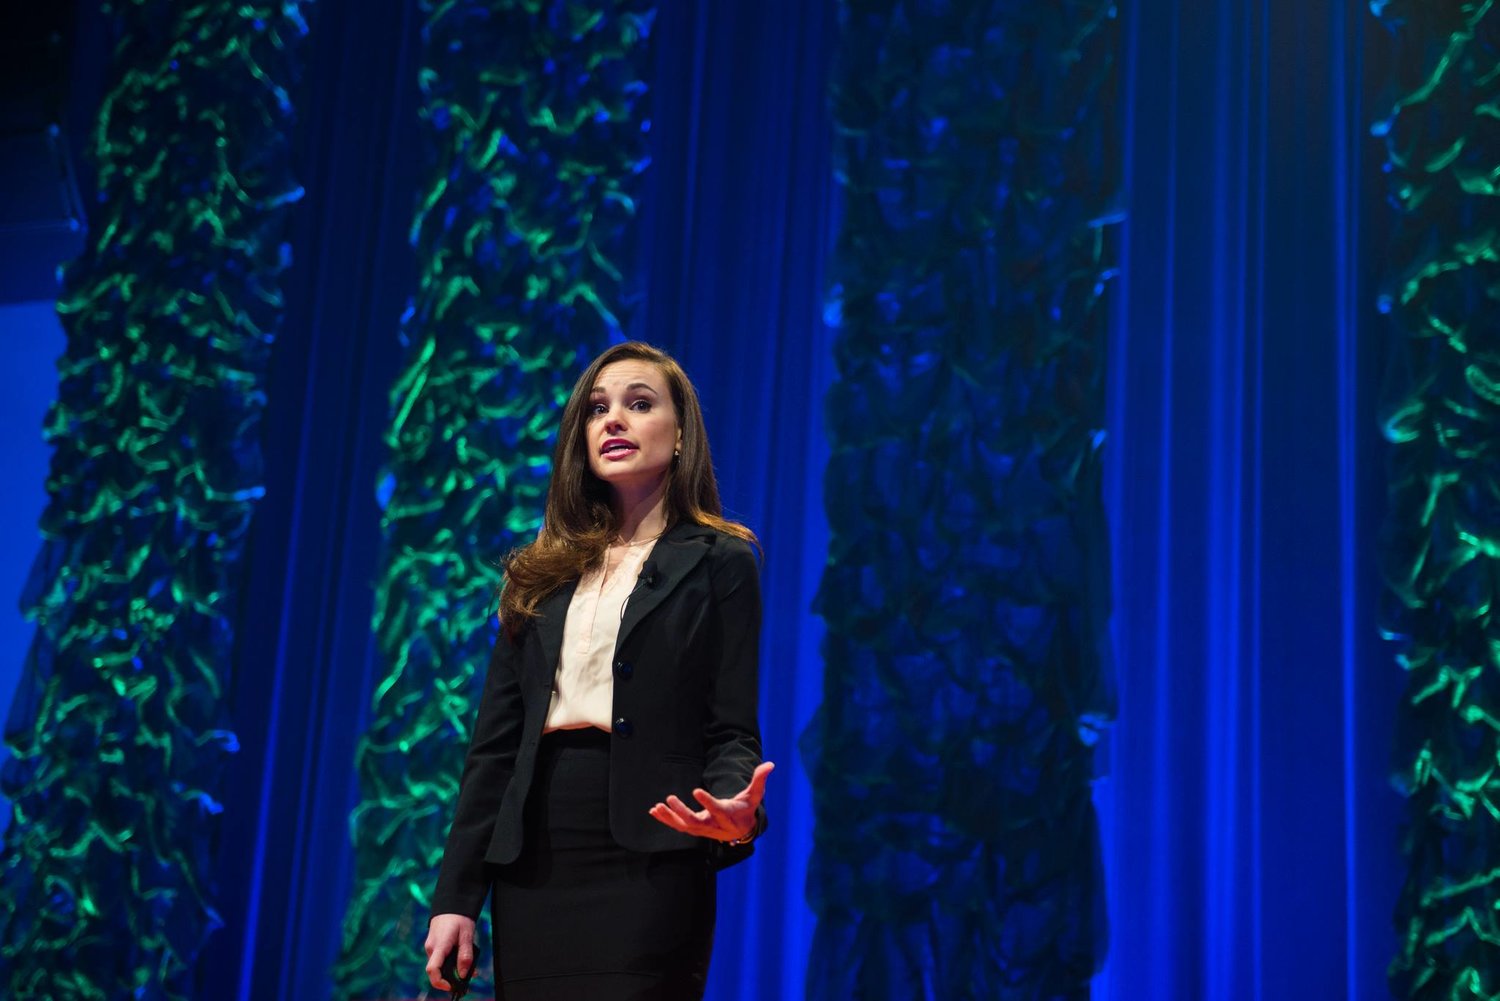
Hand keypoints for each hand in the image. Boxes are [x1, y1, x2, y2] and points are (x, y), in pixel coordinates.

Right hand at [424, 913, 476, 991]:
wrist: (451, 904)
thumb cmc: (459, 918)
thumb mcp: (467, 935)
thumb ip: (465, 955)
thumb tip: (463, 975)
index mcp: (439, 946)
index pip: (432, 970)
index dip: (440, 983)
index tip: (453, 986)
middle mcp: (431, 949)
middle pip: (438, 971)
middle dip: (452, 978)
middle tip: (469, 977)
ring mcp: (431, 948)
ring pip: (440, 966)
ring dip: (453, 969)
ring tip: (470, 968)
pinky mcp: (434, 947)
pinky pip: (441, 959)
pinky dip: (451, 963)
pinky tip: (462, 960)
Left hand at [648, 761, 773, 842]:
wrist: (740, 831)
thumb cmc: (746, 808)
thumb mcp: (754, 795)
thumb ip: (759, 780)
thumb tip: (770, 764)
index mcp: (728, 816)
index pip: (717, 810)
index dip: (707, 802)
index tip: (695, 790)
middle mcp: (713, 826)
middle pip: (696, 822)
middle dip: (682, 812)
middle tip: (670, 798)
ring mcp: (702, 829)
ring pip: (684, 826)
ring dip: (669, 817)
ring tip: (657, 807)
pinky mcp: (694, 829)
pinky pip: (678, 826)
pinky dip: (666, 819)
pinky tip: (654, 811)